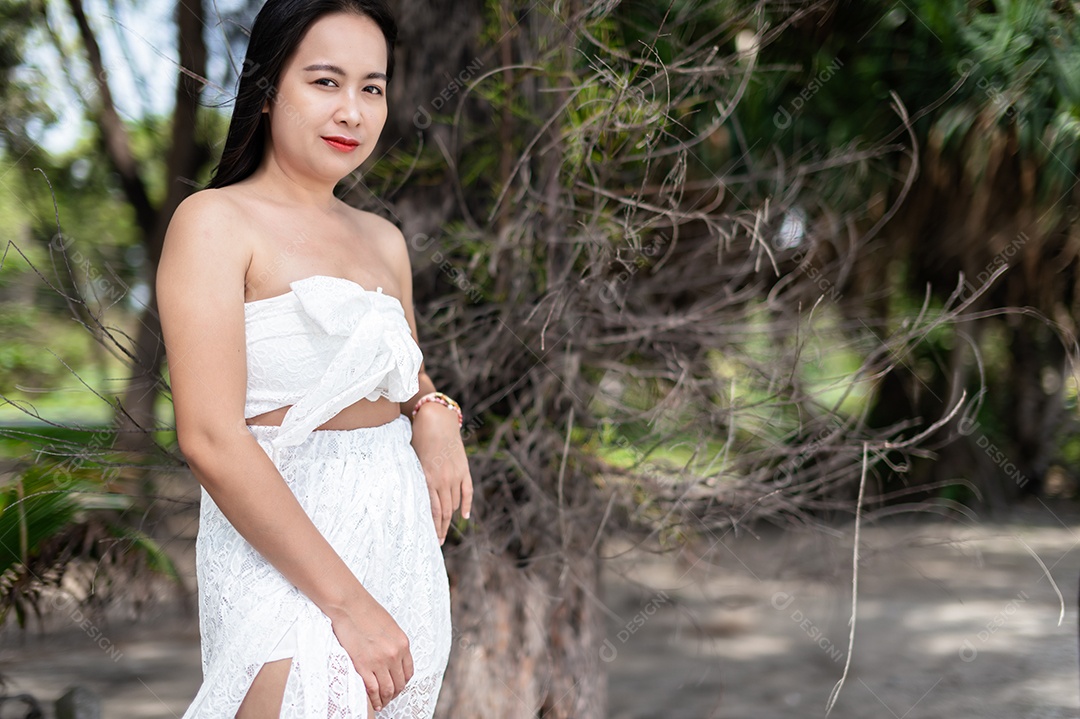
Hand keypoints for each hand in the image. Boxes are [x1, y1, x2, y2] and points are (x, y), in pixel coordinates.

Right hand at [329, 597, 413, 710]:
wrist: (350, 606)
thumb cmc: (367, 612)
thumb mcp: (390, 626)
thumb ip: (394, 643)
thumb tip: (393, 657)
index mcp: (403, 644)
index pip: (408, 671)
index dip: (403, 682)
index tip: (398, 685)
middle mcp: (394, 654)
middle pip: (399, 683)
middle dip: (395, 692)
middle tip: (389, 696)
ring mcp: (379, 661)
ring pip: (387, 689)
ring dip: (386, 698)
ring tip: (382, 702)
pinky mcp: (363, 666)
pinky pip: (372, 689)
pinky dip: (374, 699)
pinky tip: (375, 703)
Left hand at [410, 402, 472, 544]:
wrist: (436, 418)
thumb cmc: (417, 437)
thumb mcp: (411, 460)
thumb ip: (415, 479)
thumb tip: (412, 499)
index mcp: (427, 479)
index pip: (432, 511)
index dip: (432, 528)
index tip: (431, 540)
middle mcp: (443, 480)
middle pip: (444, 512)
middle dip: (441, 528)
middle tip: (438, 542)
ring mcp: (455, 475)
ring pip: (455, 504)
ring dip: (450, 518)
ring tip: (445, 529)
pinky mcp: (464, 469)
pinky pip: (467, 491)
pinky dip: (466, 505)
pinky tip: (464, 516)